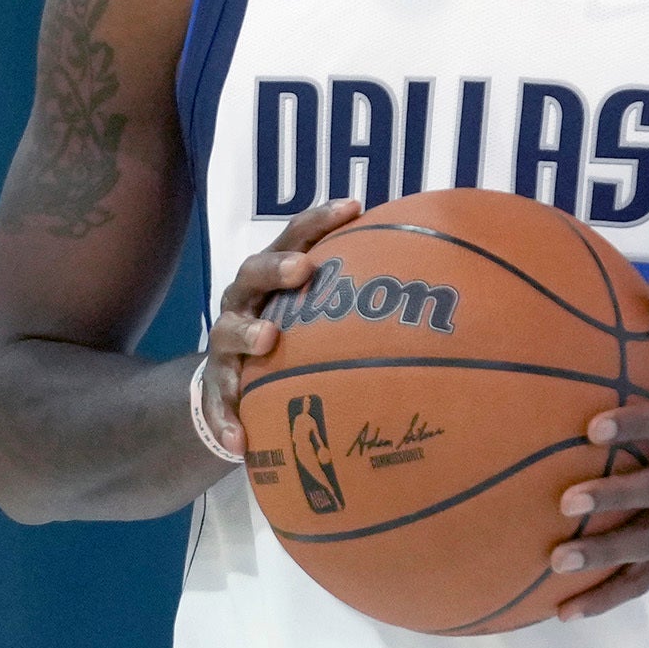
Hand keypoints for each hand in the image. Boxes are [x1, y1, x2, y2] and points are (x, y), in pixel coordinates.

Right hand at [195, 199, 359, 455]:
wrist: (229, 388)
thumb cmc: (288, 338)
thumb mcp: (314, 313)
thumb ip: (354, 297)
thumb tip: (432, 278)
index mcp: (271, 278)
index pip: (294, 237)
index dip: (318, 221)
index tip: (353, 207)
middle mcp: (244, 303)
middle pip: (253, 273)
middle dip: (277, 267)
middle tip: (304, 269)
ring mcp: (225, 345)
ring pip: (228, 333)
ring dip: (248, 334)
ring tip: (268, 340)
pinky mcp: (216, 388)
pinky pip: (217, 405)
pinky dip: (228, 420)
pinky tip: (241, 440)